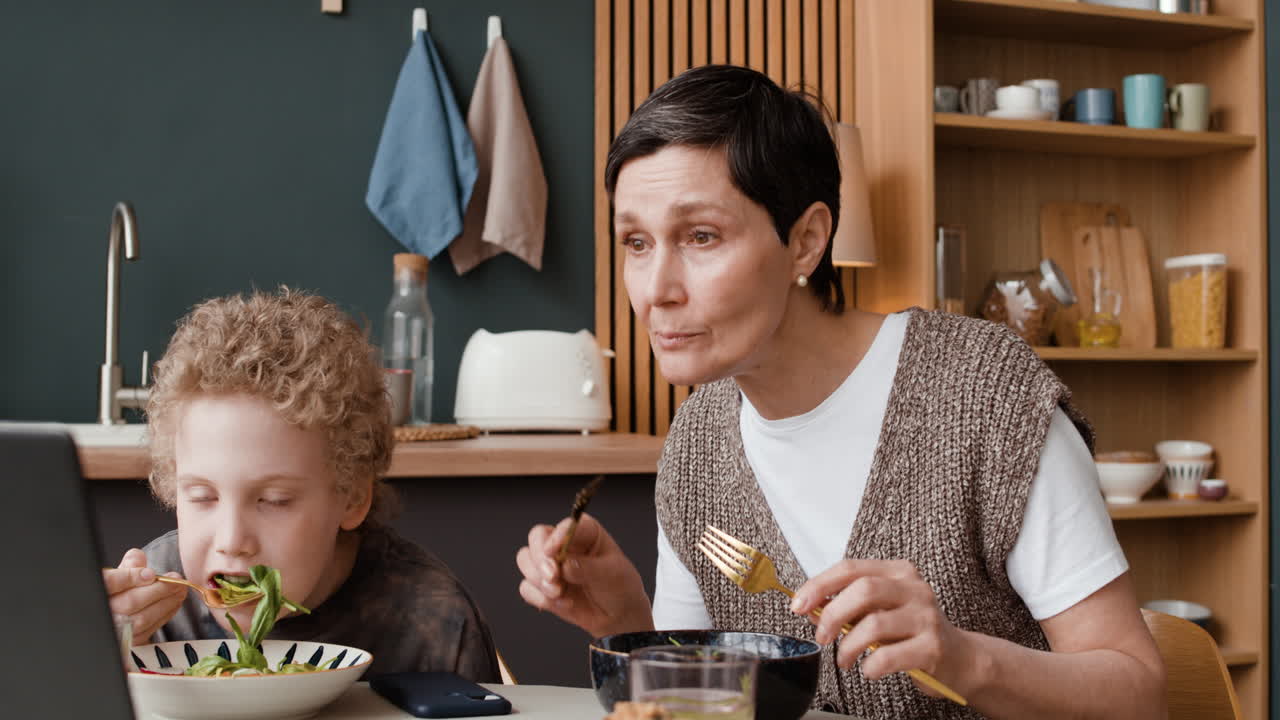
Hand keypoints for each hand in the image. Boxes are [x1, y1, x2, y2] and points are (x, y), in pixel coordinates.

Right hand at [101, 548, 186, 644]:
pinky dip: (165, 614)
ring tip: (180, 589)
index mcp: (97, 591)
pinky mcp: (127, 643)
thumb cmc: (115, 594)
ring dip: (166, 602)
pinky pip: (149, 630)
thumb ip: (127, 566)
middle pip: (130, 602)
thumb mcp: (116, 577)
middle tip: (176, 579)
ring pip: (142, 619)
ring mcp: (114, 631)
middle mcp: (102, 613)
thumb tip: (137, 556)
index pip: (109, 583)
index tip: (150, 573)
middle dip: (158, 590)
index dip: (130, 577)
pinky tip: (174, 602)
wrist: (112, 621)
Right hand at [516, 513, 652, 637]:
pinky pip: (526, 588)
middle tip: (553, 577)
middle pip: (537, 538)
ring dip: (539, 580)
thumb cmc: (620, 587)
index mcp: (585, 532)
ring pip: (526, 561)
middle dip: (540, 558)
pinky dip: (540, 598)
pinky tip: (562, 604)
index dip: (556, 537)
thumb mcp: (613, 574)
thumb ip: (588, 567)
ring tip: (560, 594)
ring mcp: (551, 564)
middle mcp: (564, 544)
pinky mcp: (543, 586)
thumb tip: (565, 565)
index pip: (565, 526)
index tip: (552, 552)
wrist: (618, 617)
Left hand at [791, 559, 974, 696]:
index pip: (850, 568)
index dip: (819, 585)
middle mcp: (914, 589)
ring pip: (873, 624)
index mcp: (898, 572)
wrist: (961, 659)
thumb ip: (849, 607)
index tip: (798, 604)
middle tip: (821, 636)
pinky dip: (869, 666)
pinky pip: (888, 656)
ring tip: (844, 659)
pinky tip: (868, 670)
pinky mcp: (933, 647)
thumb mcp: (881, 612)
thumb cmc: (913, 633)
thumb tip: (809, 609)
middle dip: (831, 614)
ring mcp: (926, 616)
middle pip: (862, 590)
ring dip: (848, 646)